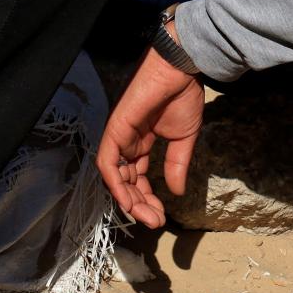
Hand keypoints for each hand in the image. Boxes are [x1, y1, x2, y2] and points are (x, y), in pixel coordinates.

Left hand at [96, 28, 204, 227]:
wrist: (181, 70)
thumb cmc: (183, 96)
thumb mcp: (184, 139)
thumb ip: (177, 165)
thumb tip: (176, 191)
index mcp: (141, 143)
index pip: (138, 178)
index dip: (148, 198)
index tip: (162, 216)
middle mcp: (127, 143)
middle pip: (126, 182)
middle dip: (140, 204)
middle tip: (155, 222)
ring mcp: (119, 137)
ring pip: (115, 178)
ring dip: (129, 200)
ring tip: (147, 216)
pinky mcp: (114, 130)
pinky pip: (108, 163)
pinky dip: (115, 184)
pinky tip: (129, 200)